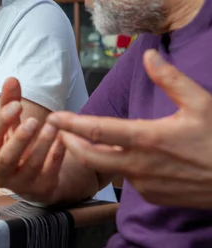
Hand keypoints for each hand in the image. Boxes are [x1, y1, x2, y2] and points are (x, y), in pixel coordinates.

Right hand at [0, 78, 65, 203]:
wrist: (29, 176)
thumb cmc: (14, 145)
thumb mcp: (9, 124)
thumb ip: (9, 102)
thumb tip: (12, 78)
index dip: (2, 121)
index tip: (17, 105)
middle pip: (6, 157)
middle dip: (20, 139)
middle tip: (33, 120)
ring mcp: (20, 184)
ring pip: (30, 166)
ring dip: (42, 144)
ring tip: (53, 126)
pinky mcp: (40, 189)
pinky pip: (49, 172)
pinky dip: (56, 155)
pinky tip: (63, 138)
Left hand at [48, 49, 211, 208]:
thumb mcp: (201, 103)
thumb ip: (171, 79)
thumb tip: (150, 54)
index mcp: (147, 139)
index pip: (97, 131)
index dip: (71, 124)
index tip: (54, 117)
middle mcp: (140, 165)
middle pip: (90, 157)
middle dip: (69, 144)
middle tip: (58, 130)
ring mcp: (145, 185)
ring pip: (109, 168)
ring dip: (95, 154)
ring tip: (86, 139)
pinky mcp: (153, 196)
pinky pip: (129, 180)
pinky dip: (120, 167)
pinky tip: (125, 155)